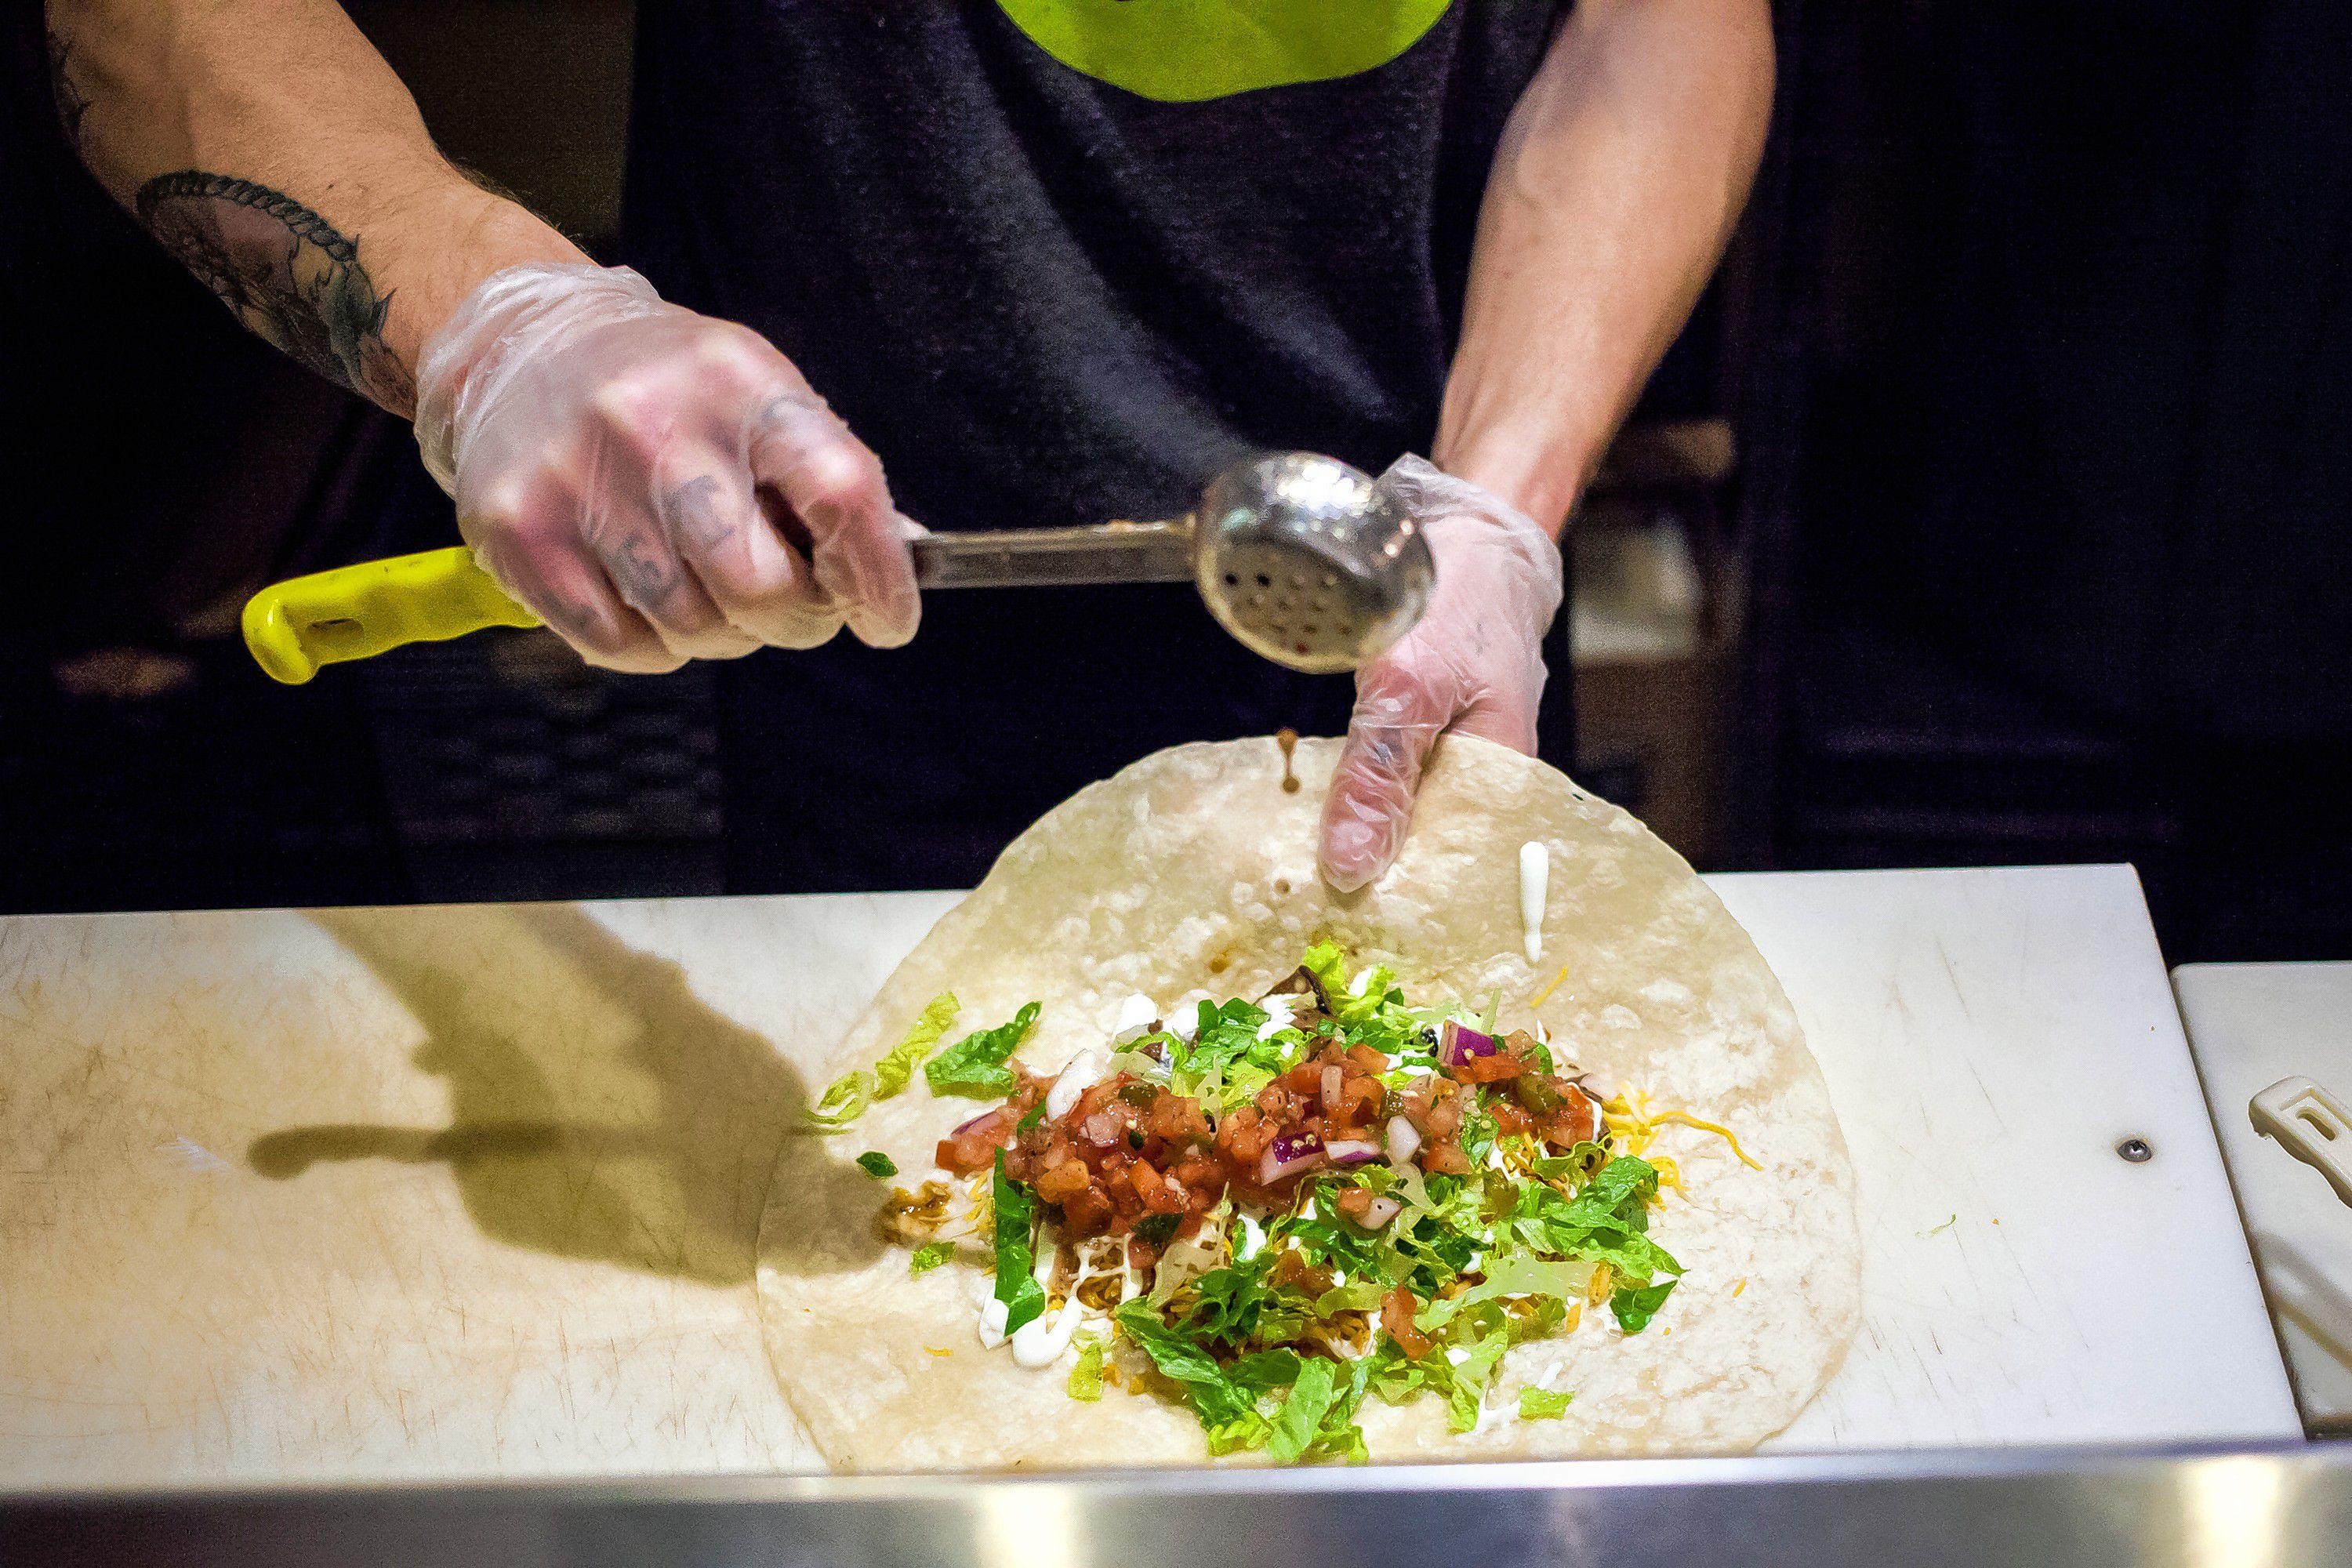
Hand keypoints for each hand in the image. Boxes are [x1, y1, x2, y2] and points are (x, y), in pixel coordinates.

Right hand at [413, 263, 919, 671]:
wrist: (518, 348)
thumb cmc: (672, 391)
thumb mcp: (757, 396)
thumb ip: (825, 482)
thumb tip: (901, 572)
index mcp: (739, 380)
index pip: (840, 492)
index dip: (877, 576)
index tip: (887, 621)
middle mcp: (656, 425)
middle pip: (763, 588)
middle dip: (795, 618)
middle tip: (787, 603)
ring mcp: (580, 483)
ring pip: (695, 629)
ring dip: (721, 632)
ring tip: (703, 580)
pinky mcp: (520, 536)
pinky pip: (623, 647)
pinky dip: (653, 644)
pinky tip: (643, 591)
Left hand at [1318, 455, 1564, 891]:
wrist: (1461, 530)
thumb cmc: (1457, 599)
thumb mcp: (1410, 685)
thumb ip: (1379, 774)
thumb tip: (1348, 867)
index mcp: (1504, 783)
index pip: (1461, 874)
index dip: (1408, 906)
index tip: (1346, 934)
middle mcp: (1484, 782)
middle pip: (1428, 855)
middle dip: (1373, 882)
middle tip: (1303, 921)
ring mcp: (1453, 759)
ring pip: (1402, 823)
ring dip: (1356, 844)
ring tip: (1298, 888)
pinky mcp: (1421, 737)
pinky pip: (1387, 787)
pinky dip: (1352, 802)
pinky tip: (1312, 824)